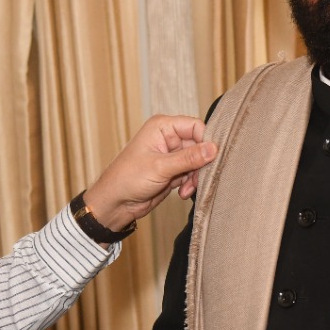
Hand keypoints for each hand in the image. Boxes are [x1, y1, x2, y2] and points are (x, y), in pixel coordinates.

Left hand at [81, 115, 216, 230]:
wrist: (116, 203)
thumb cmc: (128, 179)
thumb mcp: (160, 167)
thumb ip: (189, 158)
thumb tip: (213, 149)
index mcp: (162, 127)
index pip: (195, 126)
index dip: (205, 141)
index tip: (211, 158)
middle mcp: (168, 138)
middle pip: (199, 145)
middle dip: (201, 164)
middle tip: (200, 178)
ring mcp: (171, 156)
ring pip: (198, 162)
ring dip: (196, 177)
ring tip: (187, 189)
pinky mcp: (173, 172)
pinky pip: (191, 175)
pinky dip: (191, 184)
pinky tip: (183, 193)